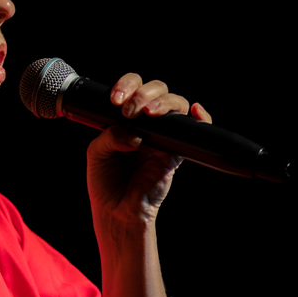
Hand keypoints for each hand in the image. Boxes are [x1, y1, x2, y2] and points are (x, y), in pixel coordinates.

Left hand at [86, 74, 211, 241]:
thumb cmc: (105, 183)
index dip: (127, 85)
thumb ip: (110, 135)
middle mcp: (146, 124)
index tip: (116, 99)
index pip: (132, 89)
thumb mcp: (97, 153)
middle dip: (144, 93)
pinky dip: (200, 118)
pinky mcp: (176, 151)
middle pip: (157, 91)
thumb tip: (133, 131)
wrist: (117, 211)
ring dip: (164, 102)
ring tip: (150, 113)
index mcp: (125, 119)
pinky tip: (196, 112)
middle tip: (130, 111)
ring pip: (175, 104)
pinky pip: (193, 131)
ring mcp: (163, 136)